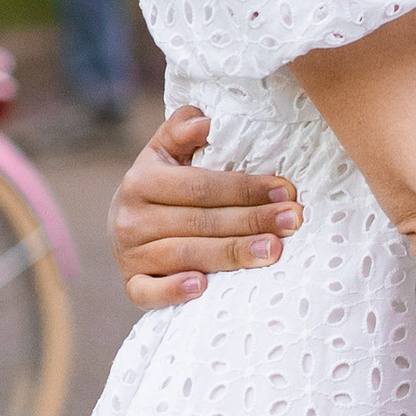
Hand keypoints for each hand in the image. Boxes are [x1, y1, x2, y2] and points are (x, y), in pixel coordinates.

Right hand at [110, 105, 302, 310]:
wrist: (123, 226)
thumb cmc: (162, 184)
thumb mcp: (167, 151)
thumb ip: (184, 129)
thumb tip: (207, 122)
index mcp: (142, 180)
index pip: (201, 186)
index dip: (245, 189)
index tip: (285, 191)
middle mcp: (131, 218)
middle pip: (200, 222)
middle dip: (252, 221)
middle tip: (292, 221)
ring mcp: (129, 255)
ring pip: (185, 255)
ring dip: (231, 254)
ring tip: (271, 251)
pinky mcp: (131, 285)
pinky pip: (147, 293)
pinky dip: (172, 291)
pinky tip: (202, 287)